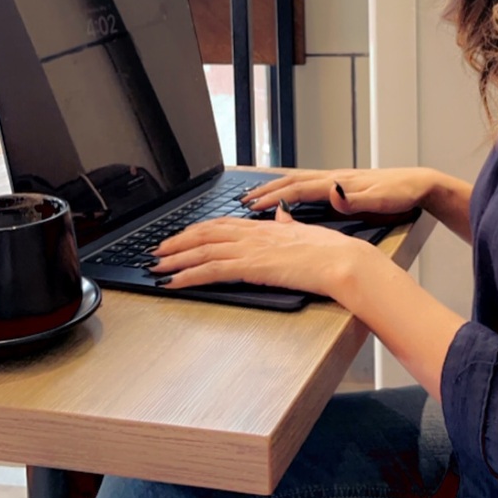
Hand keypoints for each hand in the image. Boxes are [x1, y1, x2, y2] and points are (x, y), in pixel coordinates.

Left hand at [148, 203, 370, 297]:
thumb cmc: (330, 251)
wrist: (342, 261)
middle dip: (177, 243)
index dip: (196, 229)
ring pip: (202, 251)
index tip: (180, 236)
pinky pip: (211, 271)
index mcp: (264, 226)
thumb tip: (280, 214)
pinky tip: (173, 283)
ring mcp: (250, 249)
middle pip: (204, 234)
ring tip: (156, 267)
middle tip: (156, 251)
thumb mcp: (303, 231)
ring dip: (175, 260)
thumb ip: (287, 224)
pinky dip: (188, 276)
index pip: (221, 224)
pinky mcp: (250, 267)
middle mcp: (252, 233)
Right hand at [242, 167, 438, 217]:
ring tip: (256, 195)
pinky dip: (290, 188)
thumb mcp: (381, 200)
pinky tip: (286, 196)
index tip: (253, 206)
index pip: (299, 189)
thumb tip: (333, 192)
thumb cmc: (401, 194)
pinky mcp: (341, 185)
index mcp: (339, 182)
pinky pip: (308, 184)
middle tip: (243, 200)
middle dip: (266, 190)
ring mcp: (337, 180)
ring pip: (298, 181)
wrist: (419, 184)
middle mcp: (334, 178)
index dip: (275, 198)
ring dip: (275, 188)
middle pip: (292, 181)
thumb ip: (356, 199)